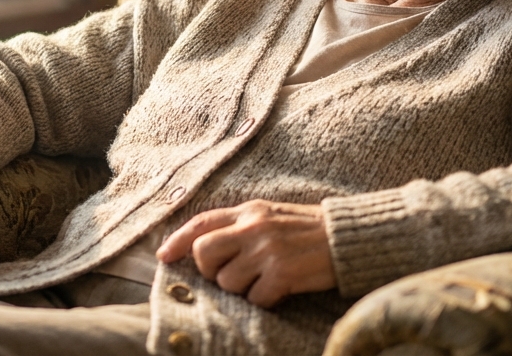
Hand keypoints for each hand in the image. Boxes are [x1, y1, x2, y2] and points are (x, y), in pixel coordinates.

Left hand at [156, 199, 335, 306]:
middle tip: (228, 274)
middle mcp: (254, 228)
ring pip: (227, 282)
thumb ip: (239, 225)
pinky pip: (255, 299)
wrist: (348, 237)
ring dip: (242, 289)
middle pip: (203, 253)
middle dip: (209, 271)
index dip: (177, 240)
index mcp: (249, 211)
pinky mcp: (283, 273)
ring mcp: (267, 250)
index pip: (201, 223)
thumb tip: (201, 246)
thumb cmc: (306, 230)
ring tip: (263, 280)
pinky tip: (281, 289)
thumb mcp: (270, 215)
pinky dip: (265, 300)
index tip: (163, 256)